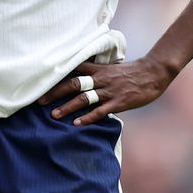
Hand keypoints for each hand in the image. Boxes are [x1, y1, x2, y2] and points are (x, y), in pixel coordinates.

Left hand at [36, 57, 175, 126]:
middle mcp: (101, 79)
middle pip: (73, 84)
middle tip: (40, 101)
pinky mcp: (119, 102)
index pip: (73, 70)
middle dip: (55, 93)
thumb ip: (97, 72)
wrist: (152, 73)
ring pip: (84, 98)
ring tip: (54, 115)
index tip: (41, 83)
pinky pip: (100, 110)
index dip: (57, 77)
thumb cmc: (131, 72)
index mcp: (98, 69)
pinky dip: (88, 117)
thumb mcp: (111, 68)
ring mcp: (109, 91)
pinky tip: (77, 124)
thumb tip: (82, 76)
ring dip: (68, 107)